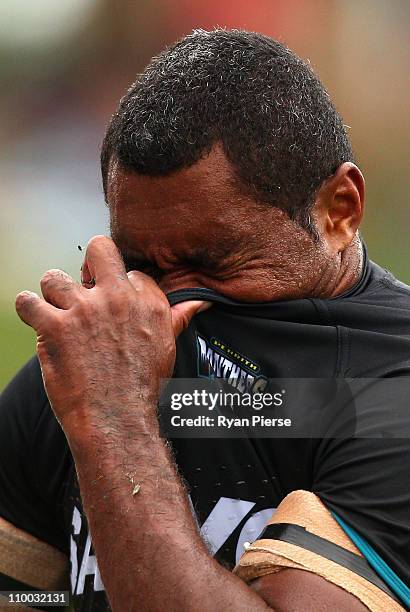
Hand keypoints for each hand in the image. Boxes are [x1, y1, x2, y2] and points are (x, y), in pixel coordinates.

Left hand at [15, 236, 207, 427]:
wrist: (117, 420)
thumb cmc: (143, 386)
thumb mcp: (167, 346)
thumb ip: (177, 317)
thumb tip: (202, 301)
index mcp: (148, 301)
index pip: (131, 271)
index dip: (120, 286)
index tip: (115, 305)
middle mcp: (118, 299)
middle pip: (99, 249)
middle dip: (90, 262)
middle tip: (84, 286)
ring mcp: (84, 311)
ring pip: (54, 277)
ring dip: (53, 293)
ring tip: (58, 310)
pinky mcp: (55, 328)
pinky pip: (28, 302)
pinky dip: (29, 310)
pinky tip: (38, 320)